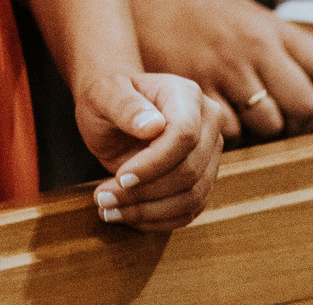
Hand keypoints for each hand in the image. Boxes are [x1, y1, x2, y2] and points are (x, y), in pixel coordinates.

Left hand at [76, 71, 221, 230]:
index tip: (120, 178)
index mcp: (187, 95)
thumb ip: (125, 105)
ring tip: (109, 209)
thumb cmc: (106, 94)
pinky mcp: (202, 180)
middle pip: (190, 171)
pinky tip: (126, 215)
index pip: (184, 136)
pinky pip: (189, 211)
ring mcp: (209, 154)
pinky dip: (157, 220)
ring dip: (148, 211)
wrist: (112, 105)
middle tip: (103, 198)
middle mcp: (207, 124)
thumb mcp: (104, 93)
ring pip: (192, 197)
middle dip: (146, 192)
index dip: (154, 163)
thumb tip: (152, 126)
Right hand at [124, 0, 312, 140]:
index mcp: (268, 29)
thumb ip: (283, 45)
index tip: (306, 107)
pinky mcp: (195, 90)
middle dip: (295, 119)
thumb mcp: (248, 14)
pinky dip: (226, 131)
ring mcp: (224, 70)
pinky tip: (216, 115)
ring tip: (243, 115)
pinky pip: (228, 131)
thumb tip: (312, 78)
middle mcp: (252, 48)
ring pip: (267, 125)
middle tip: (279, 117)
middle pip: (302, 106)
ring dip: (260, 129)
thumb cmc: (200, 10)